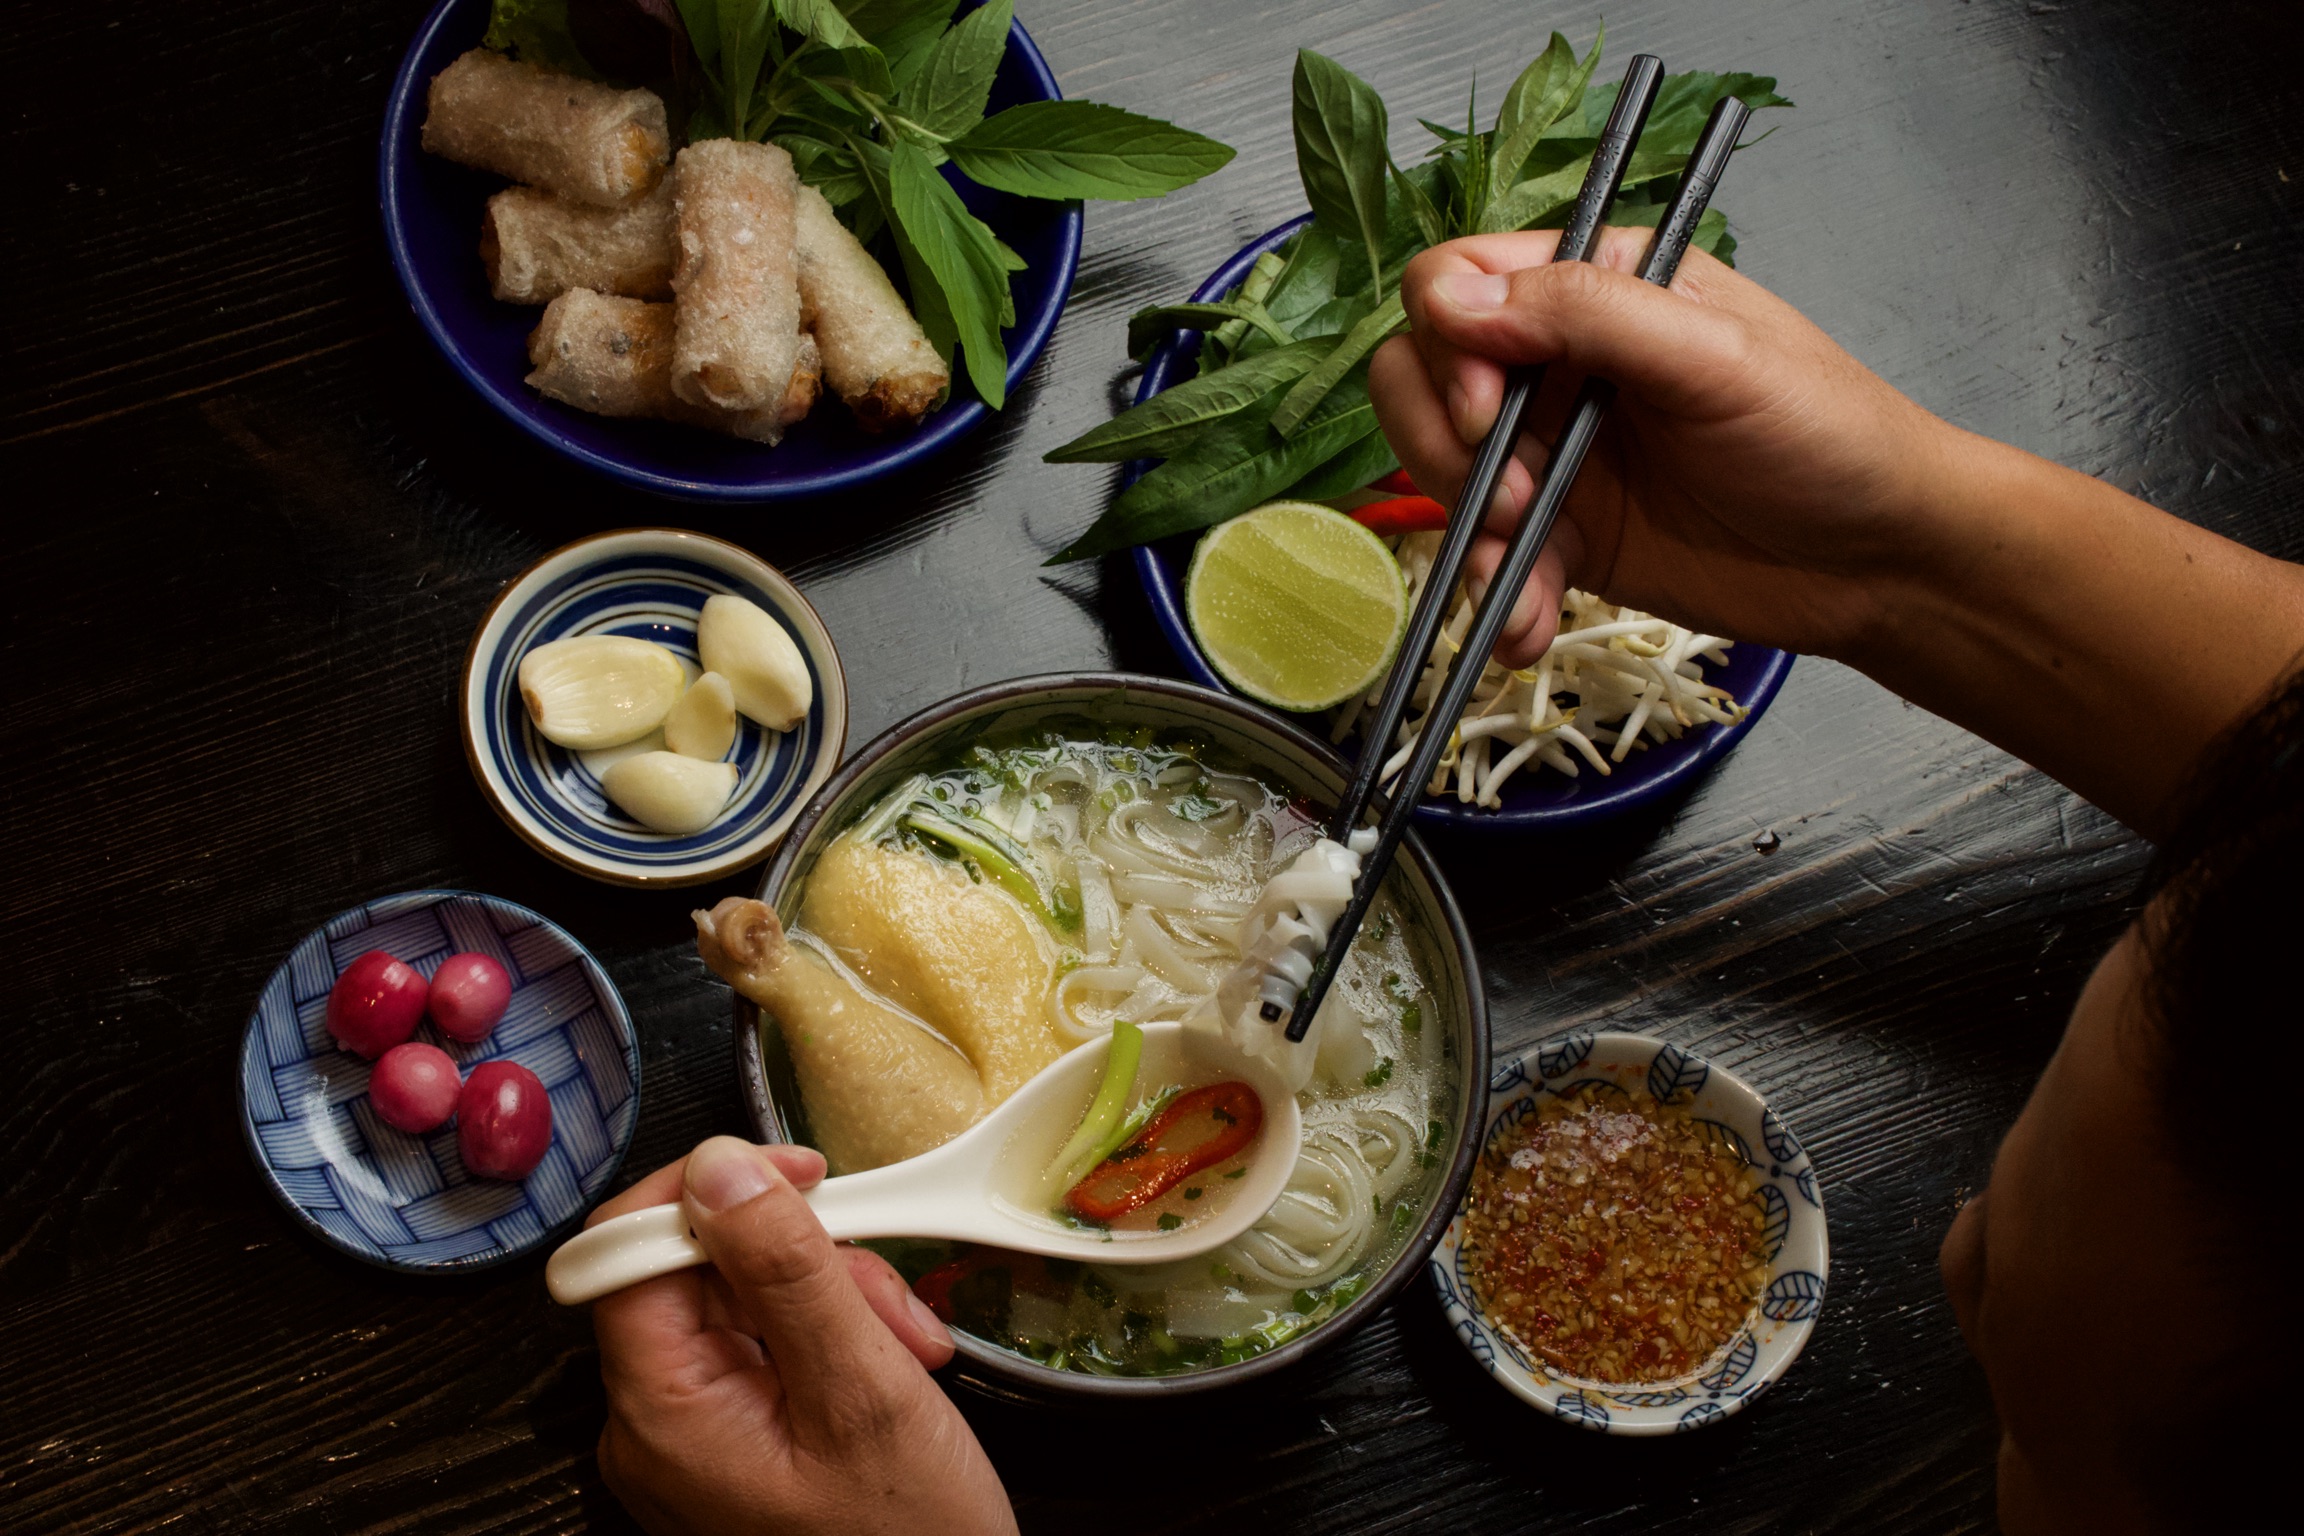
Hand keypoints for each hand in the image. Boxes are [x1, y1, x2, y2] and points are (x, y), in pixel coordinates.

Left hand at [590, 1137, 1015, 1535]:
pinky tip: (893, 1370)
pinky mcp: (735, 1441)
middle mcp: (655, 1420)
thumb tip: (721, 1166)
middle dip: (805, 1258)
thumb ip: (786, 1271)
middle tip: (890, 1300)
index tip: (797, 1173)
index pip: (626, 1247)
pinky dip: (836, 1339)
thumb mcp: (862, 1391)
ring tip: (909, 1353)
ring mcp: (694, 1434)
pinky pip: (767, 1349)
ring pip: (744, 1301)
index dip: (708, 1191)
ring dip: (838, 1299)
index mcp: (660, 1409)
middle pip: (699, 1268)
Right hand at [1369, 226, 1970, 666]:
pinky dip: (1496, 596)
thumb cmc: (1826, 437)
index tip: (1489, 408)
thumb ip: (1586, 315)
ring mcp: (1553, 449)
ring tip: (1527, 566)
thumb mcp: (1713, 357)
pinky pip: (1486, 556)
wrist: (1879, 564)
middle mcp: (1561, 359)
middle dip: (1447, 444)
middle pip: (1421, 374)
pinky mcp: (1562, 533)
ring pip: (1439, 469)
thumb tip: (1451, 301)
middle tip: (1517, 493)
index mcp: (1598, 284)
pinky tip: (1529, 627)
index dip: (1450, 345)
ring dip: (1467, 529)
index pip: (1457, 282)